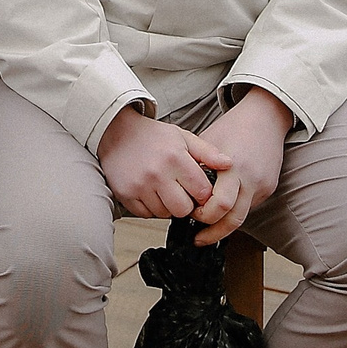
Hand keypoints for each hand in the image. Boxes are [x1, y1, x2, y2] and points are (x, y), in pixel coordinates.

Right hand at [97, 105, 231, 219]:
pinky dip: (151, 208)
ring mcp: (139, 186)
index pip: (202, 192)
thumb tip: (229, 164)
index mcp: (175, 158)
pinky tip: (150, 192)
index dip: (203, 194)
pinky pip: (146, 215)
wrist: (116, 132)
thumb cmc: (153, 136)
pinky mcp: (126, 195)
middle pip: (183, 209)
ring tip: (164, 189)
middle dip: (186, 204)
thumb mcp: (183, 137)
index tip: (198, 189)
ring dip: (168, 206)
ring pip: (164, 214)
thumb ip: (208, 152)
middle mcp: (157, 174)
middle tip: (181, 192)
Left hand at [190, 88, 289, 244]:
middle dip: (213, 231)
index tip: (189, 214)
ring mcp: (262, 185)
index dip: (203, 215)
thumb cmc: (232, 127)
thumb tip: (179, 190)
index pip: (219, 204)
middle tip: (198, 235)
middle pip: (233, 219)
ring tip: (206, 232)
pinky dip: (234, 212)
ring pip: (242, 218)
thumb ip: (196, 167)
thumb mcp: (207, 142)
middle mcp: (250, 179)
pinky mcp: (269, 188)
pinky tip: (221, 212)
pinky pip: (249, 207)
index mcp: (232, 166)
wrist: (265, 118)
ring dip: (223, 228)